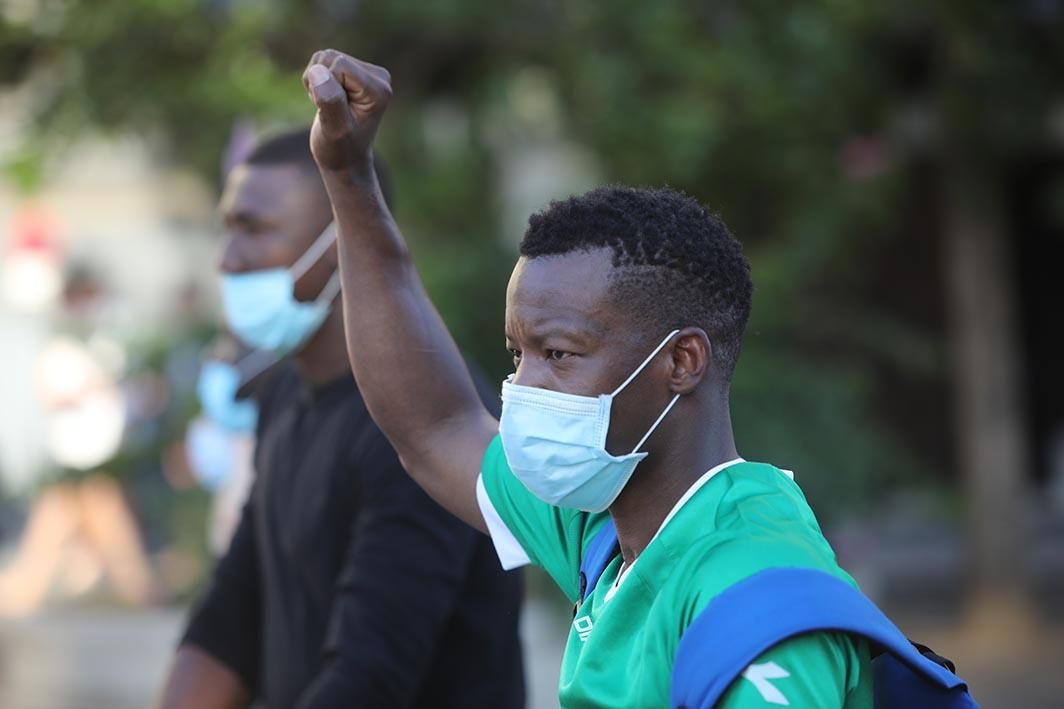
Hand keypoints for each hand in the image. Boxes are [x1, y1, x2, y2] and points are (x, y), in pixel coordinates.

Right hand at [302, 50, 391, 174]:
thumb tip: (318, 70)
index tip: (332, 112)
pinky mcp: (354, 72)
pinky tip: (326, 100)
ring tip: (328, 107)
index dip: (324, 86)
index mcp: (379, 89)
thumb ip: (330, 101)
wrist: (345, 161)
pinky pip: (322, 60)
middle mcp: (379, 77)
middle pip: (331, 57)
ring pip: (324, 57)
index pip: (338, 65)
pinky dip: (316, 80)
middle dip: (319, 82)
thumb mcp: (334, 129)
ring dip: (316, 81)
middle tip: (329, 111)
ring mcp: (368, 73)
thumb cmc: (340, 150)